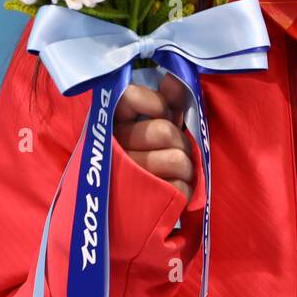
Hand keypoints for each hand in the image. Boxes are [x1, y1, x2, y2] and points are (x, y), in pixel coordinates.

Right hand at [112, 72, 195, 199]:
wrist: (114, 217)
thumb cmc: (139, 162)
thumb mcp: (147, 129)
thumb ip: (164, 103)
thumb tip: (172, 79)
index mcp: (110, 125)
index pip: (130, 97)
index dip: (156, 104)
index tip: (163, 114)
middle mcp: (113, 148)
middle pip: (164, 131)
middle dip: (180, 141)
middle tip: (176, 151)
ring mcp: (125, 176)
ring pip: (177, 159)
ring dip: (186, 167)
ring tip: (177, 173)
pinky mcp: (140, 203)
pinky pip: (179, 188)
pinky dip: (184, 189)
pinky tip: (173, 191)